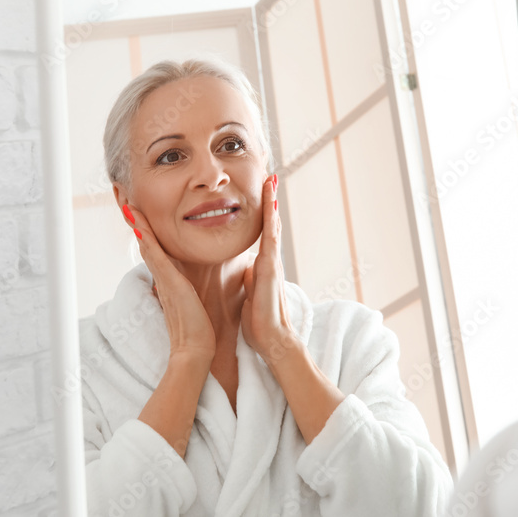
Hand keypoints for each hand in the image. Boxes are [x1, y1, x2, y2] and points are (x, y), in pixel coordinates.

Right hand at [122, 203, 216, 359]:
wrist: (196, 351)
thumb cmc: (199, 329)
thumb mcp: (192, 302)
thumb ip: (185, 291)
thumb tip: (178, 285)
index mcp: (169, 279)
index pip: (154, 247)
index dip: (145, 228)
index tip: (137, 209)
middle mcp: (162, 277)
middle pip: (145, 241)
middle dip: (134, 219)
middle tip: (123, 197)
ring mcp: (163, 280)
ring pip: (147, 245)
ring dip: (136, 224)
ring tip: (126, 202)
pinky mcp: (169, 284)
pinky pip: (155, 258)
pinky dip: (146, 241)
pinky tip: (140, 225)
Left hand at [241, 174, 298, 365]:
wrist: (272, 341)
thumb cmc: (260, 321)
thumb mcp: (249, 294)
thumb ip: (248, 279)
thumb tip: (244, 269)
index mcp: (262, 266)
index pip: (262, 234)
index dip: (263, 213)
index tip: (261, 192)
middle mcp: (269, 261)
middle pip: (271, 224)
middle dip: (271, 200)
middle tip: (270, 177)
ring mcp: (272, 263)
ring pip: (273, 227)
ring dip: (273, 203)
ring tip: (271, 181)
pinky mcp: (270, 269)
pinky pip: (271, 240)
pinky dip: (272, 221)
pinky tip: (271, 205)